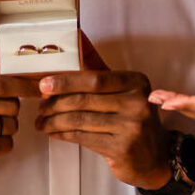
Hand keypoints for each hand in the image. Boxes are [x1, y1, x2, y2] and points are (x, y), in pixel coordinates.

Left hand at [35, 31, 170, 189]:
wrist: (155, 156)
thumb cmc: (132, 118)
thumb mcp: (123, 90)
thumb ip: (99, 67)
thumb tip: (77, 38)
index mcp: (136, 82)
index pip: (95, 79)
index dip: (66, 82)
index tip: (44, 85)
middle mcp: (138, 103)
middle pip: (85, 100)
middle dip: (55, 103)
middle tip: (40, 106)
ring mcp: (132, 127)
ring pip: (81, 120)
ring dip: (54, 121)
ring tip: (41, 122)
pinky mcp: (122, 148)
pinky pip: (83, 138)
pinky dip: (64, 135)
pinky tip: (53, 133)